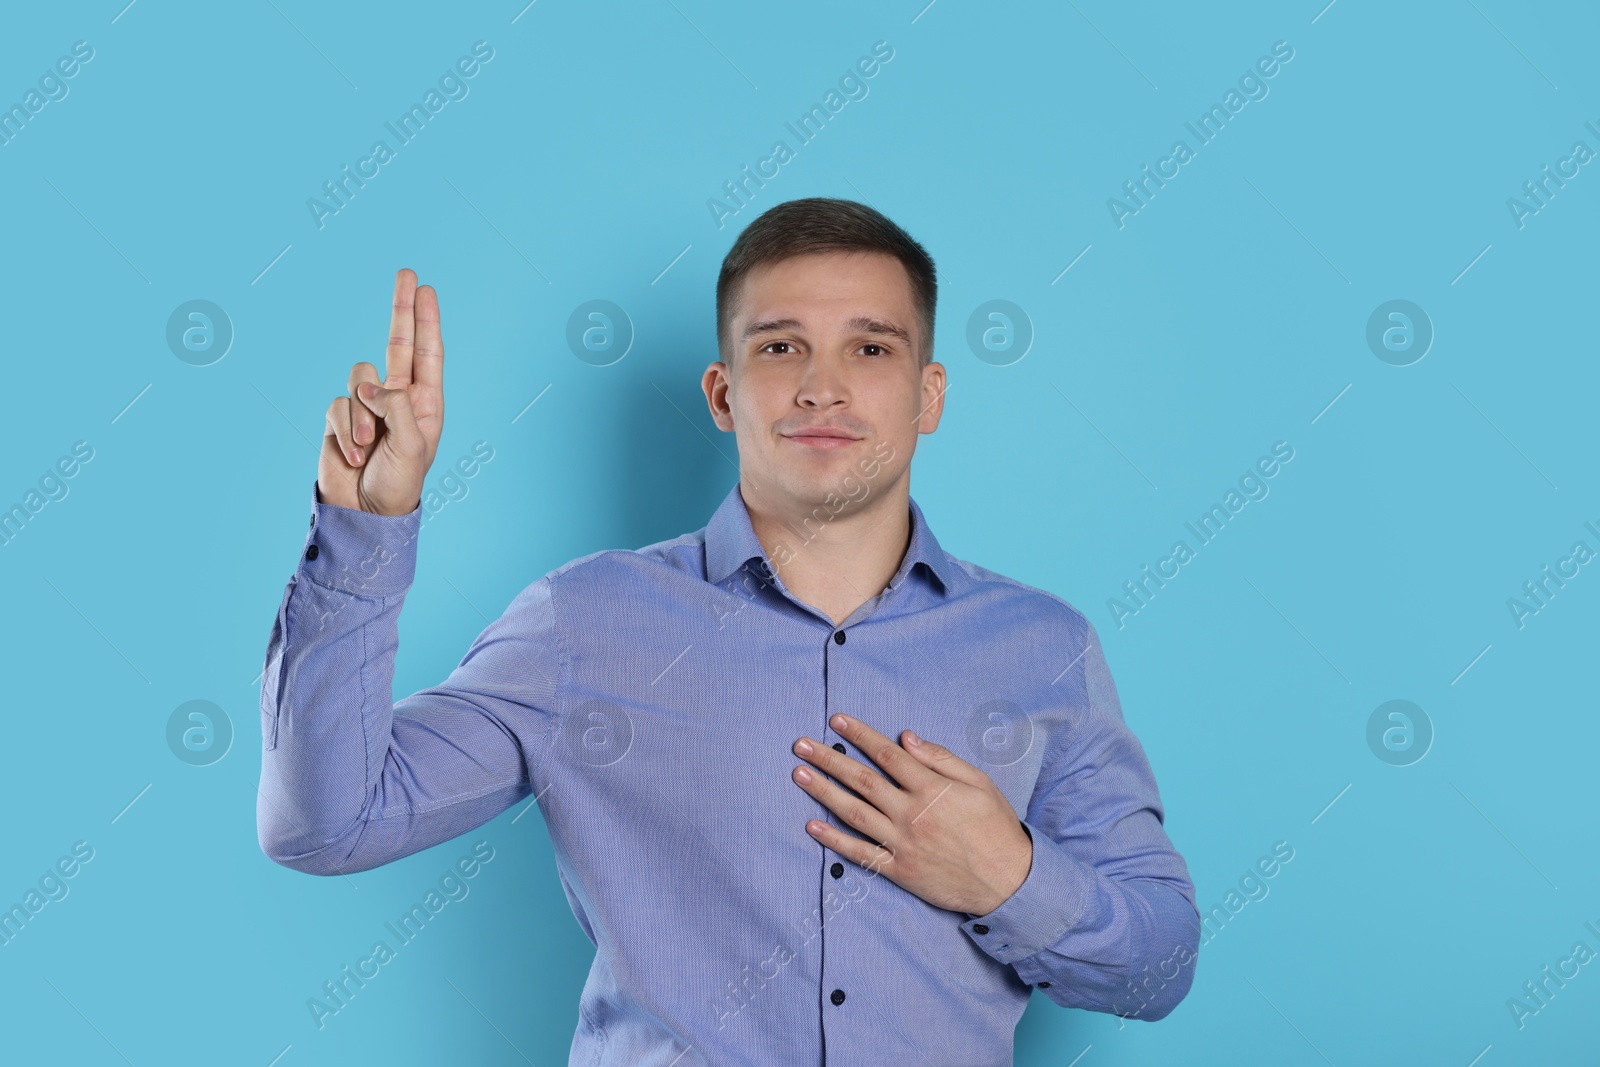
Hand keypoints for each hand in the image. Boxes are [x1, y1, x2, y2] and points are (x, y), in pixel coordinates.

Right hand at [318, 268, 444, 514]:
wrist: (365, 512)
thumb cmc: (399, 482)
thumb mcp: (412, 445)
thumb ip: (396, 407)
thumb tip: (369, 384)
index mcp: (424, 402)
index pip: (426, 353)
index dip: (425, 321)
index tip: (426, 289)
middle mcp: (396, 397)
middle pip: (396, 342)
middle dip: (401, 308)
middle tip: (407, 273)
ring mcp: (366, 405)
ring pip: (359, 376)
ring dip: (362, 412)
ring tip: (368, 444)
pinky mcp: (339, 417)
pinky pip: (338, 403)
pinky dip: (345, 427)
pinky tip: (352, 453)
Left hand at [790, 712, 1033, 915]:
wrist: (1009, 881)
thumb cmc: (995, 826)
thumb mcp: (979, 782)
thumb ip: (941, 758)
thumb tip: (906, 737)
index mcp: (932, 788)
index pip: (887, 754)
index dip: (859, 735)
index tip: (836, 720)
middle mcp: (912, 813)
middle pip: (862, 780)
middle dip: (828, 759)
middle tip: (800, 745)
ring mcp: (903, 843)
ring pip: (854, 812)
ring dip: (823, 792)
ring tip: (799, 774)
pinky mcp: (899, 870)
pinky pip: (860, 853)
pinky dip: (834, 840)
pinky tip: (812, 826)